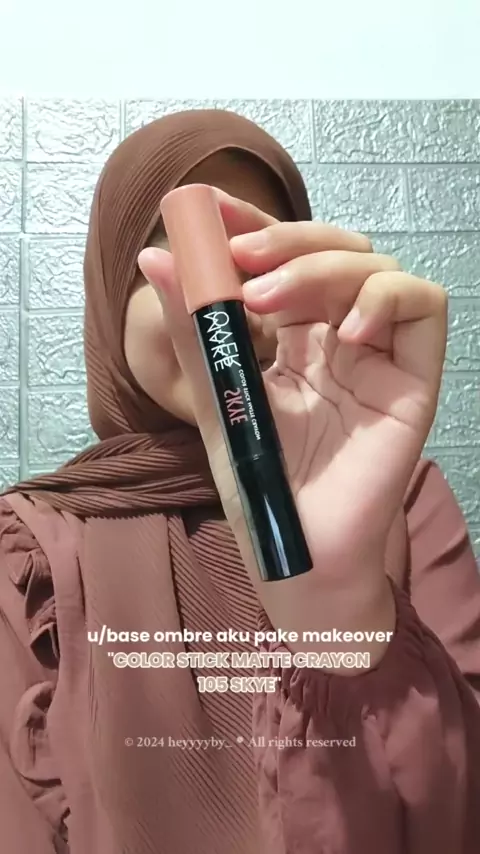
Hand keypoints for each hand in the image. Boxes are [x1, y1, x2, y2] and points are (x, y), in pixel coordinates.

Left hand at [138, 191, 446, 665]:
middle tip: (240, 260)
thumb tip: (158, 259)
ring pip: (376, 267)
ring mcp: (379, 356)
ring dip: (321, 266)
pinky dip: (386, 299)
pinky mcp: (412, 379)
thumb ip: (196, 332)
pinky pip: (423, 308)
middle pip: (334, 250)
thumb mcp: (217, 398)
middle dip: (286, 240)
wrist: (298, 551)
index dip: (255, 224)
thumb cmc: (259, 485)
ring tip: (269, 300)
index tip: (213, 211)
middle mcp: (340, 338)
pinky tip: (344, 332)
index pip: (285, 259)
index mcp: (295, 338)